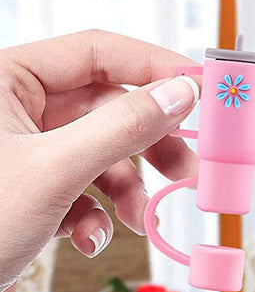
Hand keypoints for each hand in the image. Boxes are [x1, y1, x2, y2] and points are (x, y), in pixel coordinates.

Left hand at [0, 30, 200, 291]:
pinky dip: (97, 214)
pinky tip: (90, 238)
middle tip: (186, 166)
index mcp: (8, 80)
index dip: (153, 67)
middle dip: (150, 145)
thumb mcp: (54, 171)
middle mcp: (19, 108)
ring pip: (103, 153)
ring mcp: (28, 150)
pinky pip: (83, 188)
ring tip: (140, 221)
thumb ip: (123, 127)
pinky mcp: (34, 188)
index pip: (98, 53)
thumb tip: (181, 93)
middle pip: (110, 108)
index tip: (199, 88)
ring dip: (128, 190)